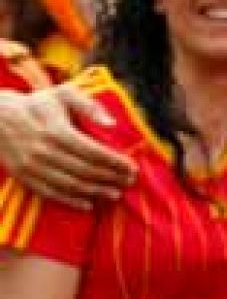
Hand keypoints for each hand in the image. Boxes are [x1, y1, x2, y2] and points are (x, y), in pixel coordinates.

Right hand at [0, 85, 133, 207]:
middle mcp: (44, 151)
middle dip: (110, 178)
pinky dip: (70, 201)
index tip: (132, 168)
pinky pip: (50, 193)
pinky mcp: (23, 176)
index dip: (115, 162)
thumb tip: (112, 124)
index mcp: (57, 131)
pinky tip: (88, 204)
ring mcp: (32, 166)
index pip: (94, 152)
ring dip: (95, 192)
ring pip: (70, 185)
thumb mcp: (63, 94)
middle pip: (85, 171)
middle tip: (129, 182)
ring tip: (115, 194)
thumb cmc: (37, 104)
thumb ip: (89, 106)